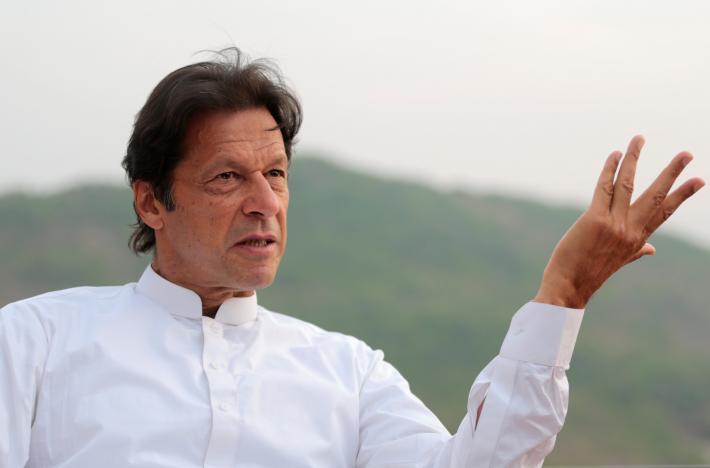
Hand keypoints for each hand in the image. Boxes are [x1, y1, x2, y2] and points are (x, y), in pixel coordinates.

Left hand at [534, 135, 704, 308]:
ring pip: (627, 184)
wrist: (569, 287)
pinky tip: (615, 154)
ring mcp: (614, 224)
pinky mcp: (595, 219)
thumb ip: (636, 252)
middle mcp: (630, 230)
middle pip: (656, 195)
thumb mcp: (619, 261)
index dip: (682, 195)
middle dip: (672, 173)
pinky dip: (609, 169)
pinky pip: (604, 187)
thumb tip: (652, 250)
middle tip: (687, 154)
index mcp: (638, 239)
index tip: (700, 180)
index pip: (665, 212)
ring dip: (633, 158)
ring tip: (639, 138)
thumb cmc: (589, 272)